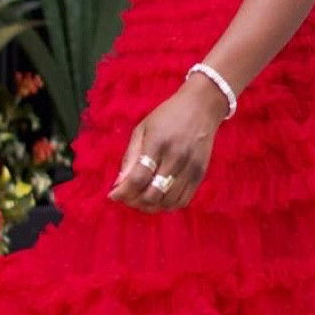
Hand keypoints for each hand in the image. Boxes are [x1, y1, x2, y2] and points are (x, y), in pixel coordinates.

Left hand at [108, 77, 228, 211]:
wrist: (201, 107)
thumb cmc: (168, 115)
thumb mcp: (143, 128)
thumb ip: (131, 156)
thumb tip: (119, 183)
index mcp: (158, 143)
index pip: (139, 177)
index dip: (124, 192)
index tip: (113, 196)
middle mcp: (176, 157)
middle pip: (153, 193)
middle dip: (135, 202)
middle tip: (127, 198)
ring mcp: (190, 168)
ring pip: (168, 201)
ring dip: (151, 207)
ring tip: (141, 201)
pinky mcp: (200, 174)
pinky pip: (183, 200)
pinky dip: (168, 206)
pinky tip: (159, 200)